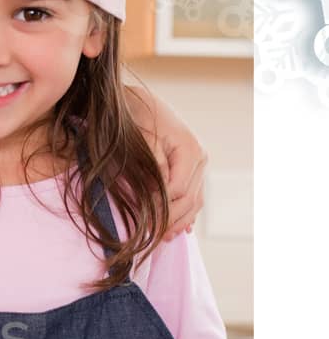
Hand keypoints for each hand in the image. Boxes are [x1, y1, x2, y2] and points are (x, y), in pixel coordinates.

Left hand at [123, 85, 207, 239]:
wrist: (141, 101)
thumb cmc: (139, 116)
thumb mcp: (143, 138)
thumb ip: (154, 165)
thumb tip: (159, 191)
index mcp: (190, 150)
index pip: (179, 190)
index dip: (163, 207)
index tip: (145, 218)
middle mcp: (200, 158)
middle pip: (190, 199)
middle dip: (171, 220)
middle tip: (153, 236)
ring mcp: (199, 164)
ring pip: (195, 201)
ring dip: (180, 221)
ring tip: (164, 237)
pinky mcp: (192, 169)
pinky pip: (193, 195)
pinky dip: (185, 213)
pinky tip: (179, 229)